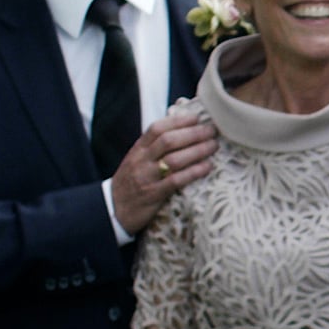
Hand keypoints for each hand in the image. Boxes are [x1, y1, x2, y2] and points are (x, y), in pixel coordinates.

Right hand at [111, 112, 217, 234]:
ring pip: (174, 160)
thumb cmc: (132, 180)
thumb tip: (178, 123)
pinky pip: (175, 181)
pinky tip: (208, 167)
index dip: (178, 121)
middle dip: (193, 133)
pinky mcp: (154, 195)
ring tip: (214, 146)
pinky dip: (194, 172)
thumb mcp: (138, 159)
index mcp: (138, 149)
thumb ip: (154, 144)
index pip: (157, 128)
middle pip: (168, 141)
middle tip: (212, 131)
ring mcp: (147, 178)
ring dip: (197, 151)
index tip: (197, 118)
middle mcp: (141, 161)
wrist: (114, 210)